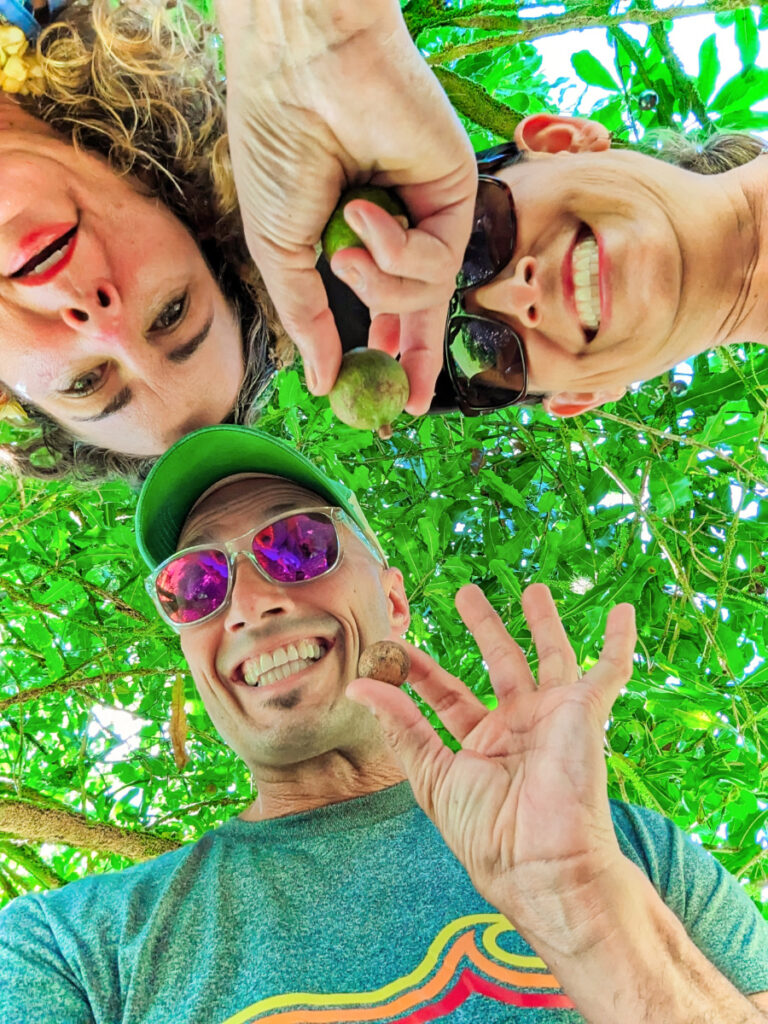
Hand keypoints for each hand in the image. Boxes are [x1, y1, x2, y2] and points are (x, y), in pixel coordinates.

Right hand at [215, 0, 476, 413]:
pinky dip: (395, 249)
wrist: (303, 69)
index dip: (386, 349)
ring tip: (343, 250)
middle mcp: (398, 225)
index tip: (384, 394)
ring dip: (378, 286)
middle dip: (415, 357)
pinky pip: (436, 260)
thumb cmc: (278, 149)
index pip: (382, 302)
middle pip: (421, 309)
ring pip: (422, 293)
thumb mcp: (281, 253)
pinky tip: (365, 212)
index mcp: (352, 234)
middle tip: (409, 401)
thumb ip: (306, 319)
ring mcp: (428, 210)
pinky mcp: (457, 193)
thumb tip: (320, 382)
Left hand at [347, 584, 636, 920]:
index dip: (421, 670)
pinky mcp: (585, 711)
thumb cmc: (487, 833)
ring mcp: (553, 716)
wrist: (543, 863)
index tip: (394, 649)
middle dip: (484, 627)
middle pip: (499, 663)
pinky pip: (609, 670)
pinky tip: (624, 612)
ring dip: (543, 622)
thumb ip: (401, 726)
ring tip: (533, 588)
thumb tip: (358, 685)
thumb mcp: (432, 775)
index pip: (448, 694)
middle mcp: (518, 726)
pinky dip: (619, 642)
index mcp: (481, 744)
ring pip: (549, 656)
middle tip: (467, 593)